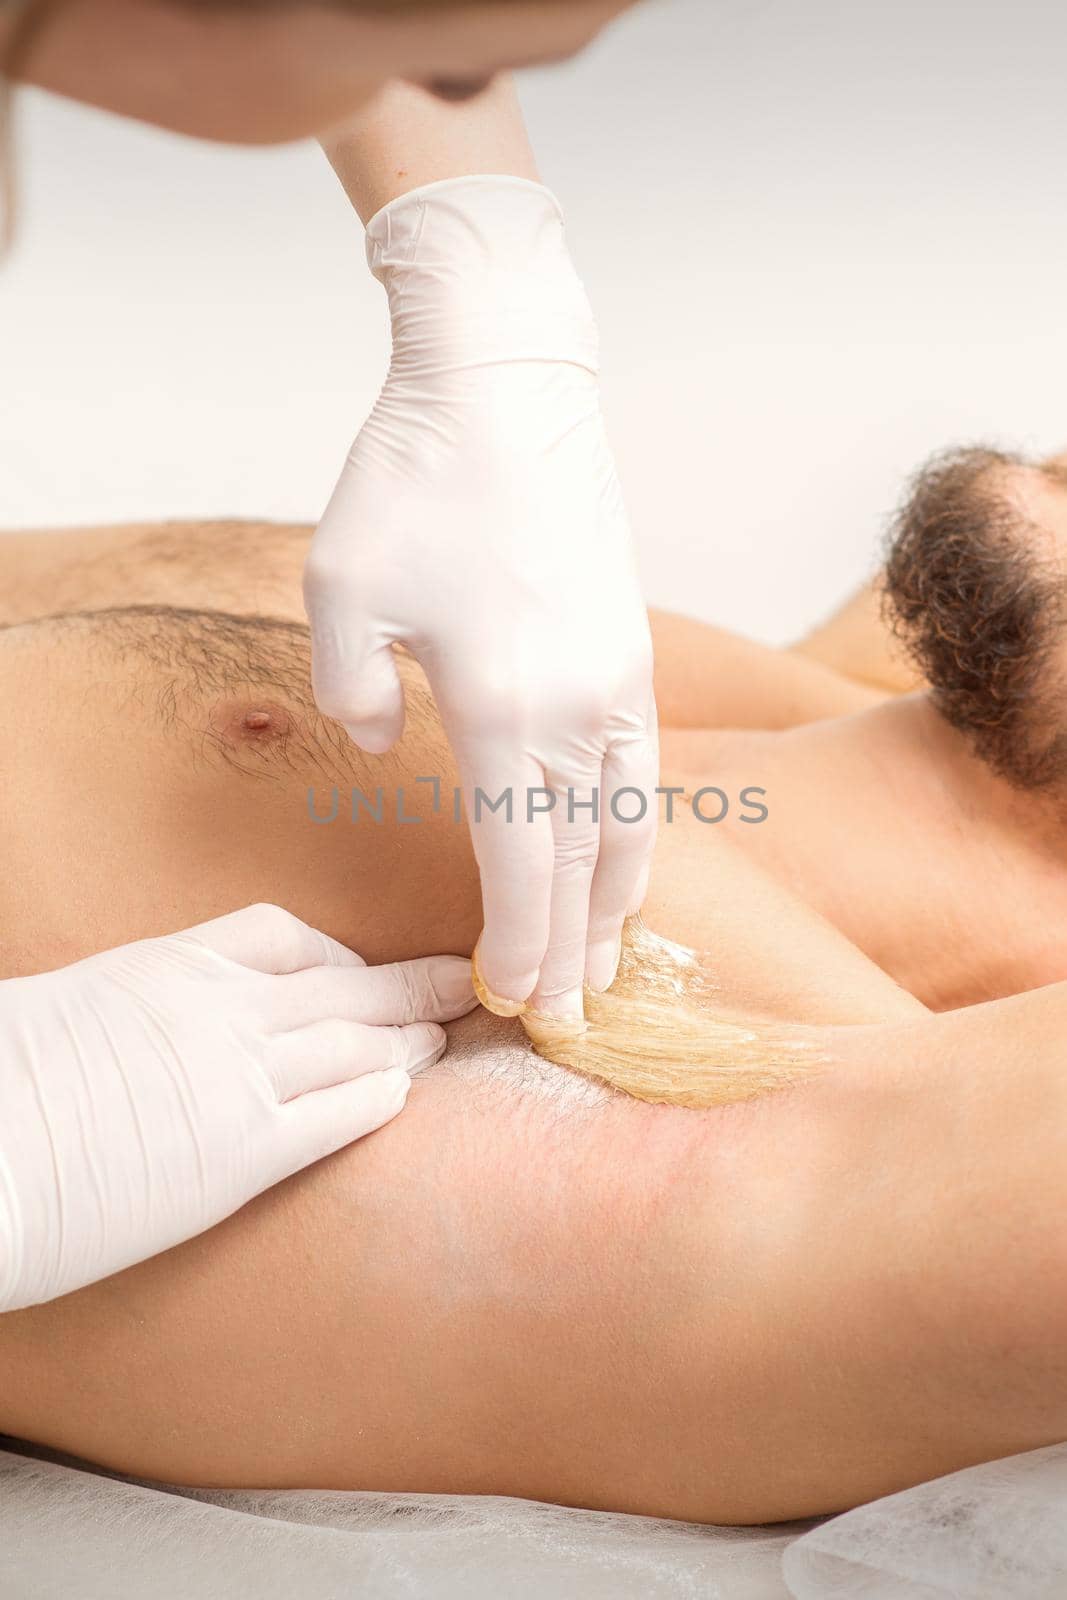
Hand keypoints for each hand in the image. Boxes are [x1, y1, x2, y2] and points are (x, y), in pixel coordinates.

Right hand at [0, 904, 475, 1310]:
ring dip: (408, 1038)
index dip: (333, 952)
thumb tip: (155, 1027)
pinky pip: (337, 1114)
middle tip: (461, 979)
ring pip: (355, 1042)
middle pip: (341, 982)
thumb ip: (141, 1012)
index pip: (277, 935)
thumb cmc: (9, 1082)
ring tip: (443, 1037)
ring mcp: (236, 1077)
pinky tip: (403, 1094)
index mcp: (169, 965)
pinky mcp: (242, 1153)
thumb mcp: (79, 1011)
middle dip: (409, 982)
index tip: (356, 967)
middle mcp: (217, 1010)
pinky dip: (378, 1097)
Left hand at [306, 177, 657, 1016]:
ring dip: (615, 905)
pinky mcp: (632, 652)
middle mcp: (576, 711)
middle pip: (581, 863)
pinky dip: (635, 833)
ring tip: (606, 966)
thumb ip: (351, 690)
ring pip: (627, 824)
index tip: (513, 999)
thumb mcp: (340, 588)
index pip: (517, 862)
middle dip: (571, 950)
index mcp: (502, 709)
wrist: (507, 388)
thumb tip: (383, 742)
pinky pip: (643, 770)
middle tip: (566, 1019)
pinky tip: (623, 861)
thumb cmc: (414, 481)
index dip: (517, 939)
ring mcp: (616, 681)